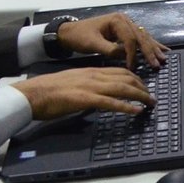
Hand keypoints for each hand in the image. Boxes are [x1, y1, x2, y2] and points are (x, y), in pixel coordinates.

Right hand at [12, 67, 153, 120]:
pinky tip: (137, 111)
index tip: (144, 86)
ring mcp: (90, 86)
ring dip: (140, 96)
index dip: (136, 78)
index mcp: (91, 71)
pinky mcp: (85, 99)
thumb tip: (99, 94)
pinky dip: (126, 106)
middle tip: (152, 97)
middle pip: (126, 78)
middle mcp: (94, 76)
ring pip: (122, 88)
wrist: (32, 94)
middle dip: (142, 87)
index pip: (120, 71)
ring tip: (151, 103)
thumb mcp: (73, 82)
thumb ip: (88, 85)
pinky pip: (110, 102)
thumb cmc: (48, 91)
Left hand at [56, 12, 167, 69]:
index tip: (132, 67)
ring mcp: (126, 24)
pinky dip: (151, 44)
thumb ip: (110, 49)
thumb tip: (125, 56)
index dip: (132, 54)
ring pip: (143, 37)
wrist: (68, 32)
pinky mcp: (125, 30)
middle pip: (141, 36)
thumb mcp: (92, 43)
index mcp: (117, 20)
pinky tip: (162, 49)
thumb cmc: (79, 36)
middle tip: (157, 64)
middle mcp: (125, 20)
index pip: (130, 39)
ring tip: (164, 58)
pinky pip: (141, 38)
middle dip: (149, 51)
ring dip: (153, 48)